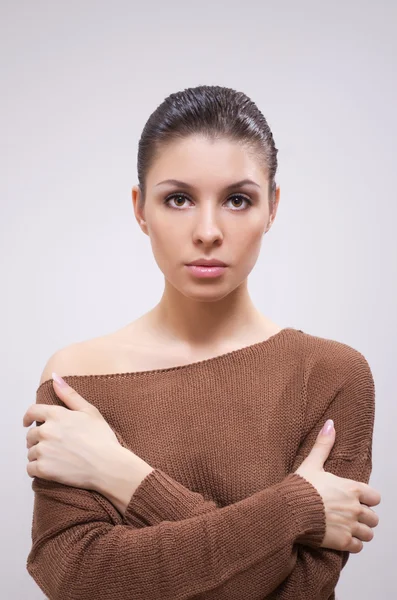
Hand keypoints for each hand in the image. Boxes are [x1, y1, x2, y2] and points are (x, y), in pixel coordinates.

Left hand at [23, 372, 129, 490]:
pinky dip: (37, 469)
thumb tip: (55, 377)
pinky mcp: (43, 468)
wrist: (107, 465)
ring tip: (56, 458)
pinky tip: (51, 468)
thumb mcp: (89, 411)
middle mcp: (46, 431)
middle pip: (31, 434)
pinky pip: (30, 468)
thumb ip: (69, 394)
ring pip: (31, 452)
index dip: (28, 417)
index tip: (27, 422)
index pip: (32, 412)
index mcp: (56, 415)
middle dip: (38, 439)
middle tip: (53, 445)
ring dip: (39, 454)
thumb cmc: (102, 438)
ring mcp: (44, 450)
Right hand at [295, 419, 380, 553]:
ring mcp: (350, 526)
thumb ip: (323, 444)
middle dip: (365, 517)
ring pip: (368, 534)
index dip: (367, 498)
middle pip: (373, 517)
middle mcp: (355, 508)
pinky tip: (342, 538)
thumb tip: (330, 424)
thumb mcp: (312, 463)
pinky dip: (353, 544)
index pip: (375, 497)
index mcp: (352, 489)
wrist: (289, 510)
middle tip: (351, 515)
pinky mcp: (343, 542)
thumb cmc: (300, 487)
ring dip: (360, 532)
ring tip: (348, 527)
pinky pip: (358, 547)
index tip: (356, 499)